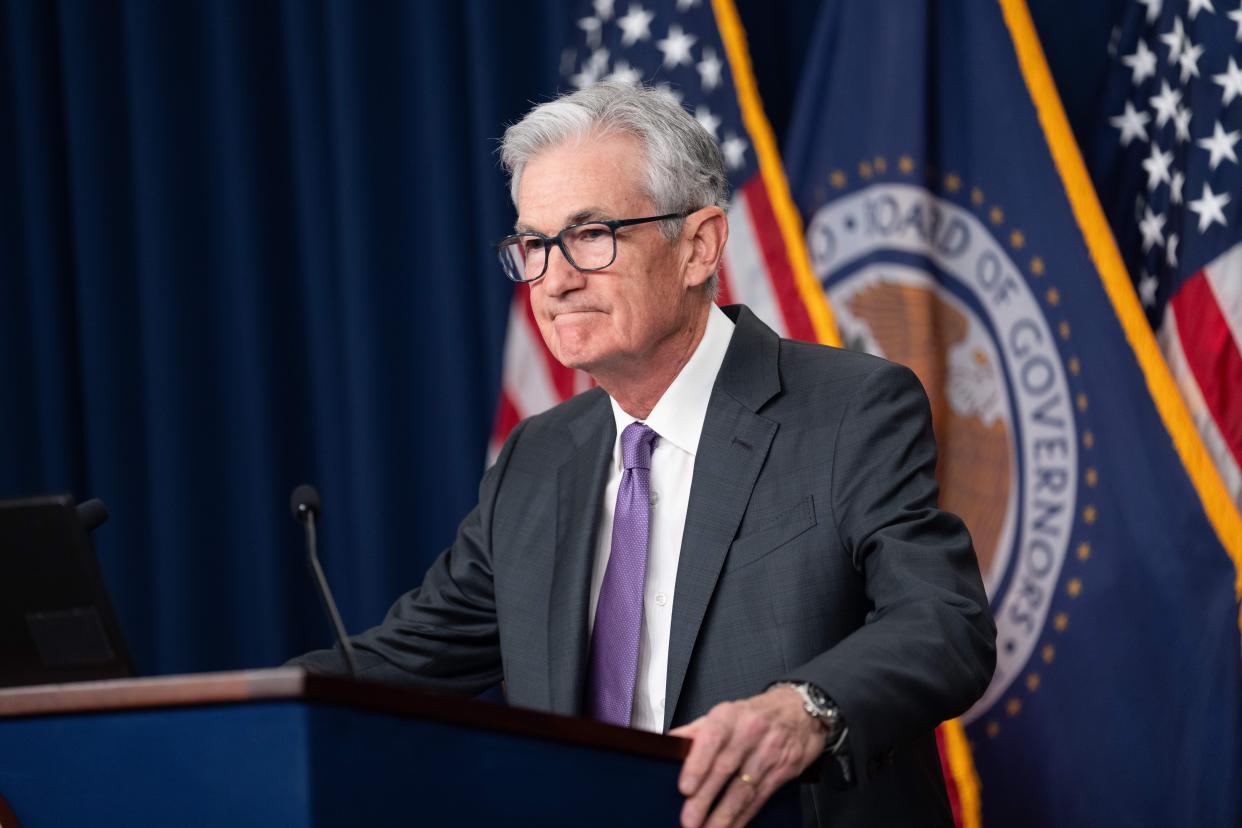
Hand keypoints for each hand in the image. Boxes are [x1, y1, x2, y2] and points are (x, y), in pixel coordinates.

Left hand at [668, 686, 826, 827]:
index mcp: (730, 716)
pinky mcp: (783, 771)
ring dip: (723, 815)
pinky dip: (743, 817)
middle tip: (689, 820)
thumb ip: (696, 731)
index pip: (711, 739)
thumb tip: (667, 745)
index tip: (684, 787)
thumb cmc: (756, 714)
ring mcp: (769, 753)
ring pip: (742, 789)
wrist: (800, 711)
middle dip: (705, 798)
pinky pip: (759, 798)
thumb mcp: (725, 713)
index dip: (697, 764)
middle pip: (725, 769)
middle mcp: (750, 732)